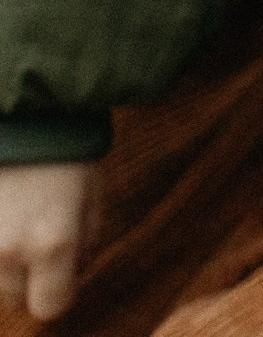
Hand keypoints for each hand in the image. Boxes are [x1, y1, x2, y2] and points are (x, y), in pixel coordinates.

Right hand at [0, 161, 98, 320]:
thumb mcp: (91, 200)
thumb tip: (70, 276)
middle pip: (17, 298)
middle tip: (40, 238)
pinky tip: (4, 215)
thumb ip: (83, 246)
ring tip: (18, 221)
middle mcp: (7, 250)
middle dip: (32, 278)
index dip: (60, 295)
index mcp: (52, 243)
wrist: (25, 118)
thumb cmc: (65, 156)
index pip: (51, 307)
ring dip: (5, 264)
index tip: (63, 276)